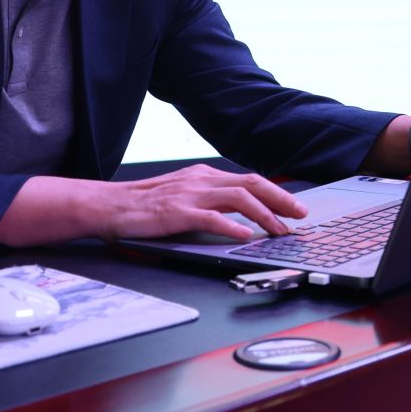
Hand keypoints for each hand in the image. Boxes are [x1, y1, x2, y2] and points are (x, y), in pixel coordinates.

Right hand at [92, 165, 308, 241]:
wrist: (108, 205)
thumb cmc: (144, 205)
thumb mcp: (182, 195)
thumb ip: (208, 200)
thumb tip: (239, 214)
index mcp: (204, 175)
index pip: (249, 180)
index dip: (276, 192)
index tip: (295, 206)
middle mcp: (201, 179)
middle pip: (251, 184)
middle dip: (281, 199)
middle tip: (301, 215)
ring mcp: (189, 194)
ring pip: (238, 199)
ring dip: (264, 214)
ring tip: (280, 230)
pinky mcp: (176, 212)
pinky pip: (211, 218)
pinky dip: (232, 227)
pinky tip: (246, 236)